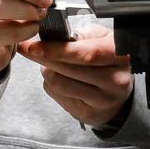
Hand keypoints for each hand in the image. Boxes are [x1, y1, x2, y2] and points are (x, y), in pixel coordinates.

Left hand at [18, 24, 132, 127]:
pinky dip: (52, 84)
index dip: (57, 50)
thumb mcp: (101, 38)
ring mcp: (103, 100)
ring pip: (59, 83)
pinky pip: (58, 96)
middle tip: (29, 48)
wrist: (120, 93)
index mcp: (120, 56)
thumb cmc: (107, 59)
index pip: (86, 54)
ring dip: (48, 71)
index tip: (34, 46)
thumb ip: (81, 34)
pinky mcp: (89, 114)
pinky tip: (61, 78)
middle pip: (68, 70)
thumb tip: (55, 37)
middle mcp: (116, 81)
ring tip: (52, 63)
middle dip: (44, 57)